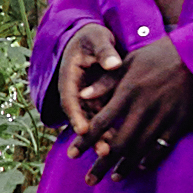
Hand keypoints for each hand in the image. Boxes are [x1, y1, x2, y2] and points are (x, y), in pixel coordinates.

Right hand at [48, 19, 120, 149]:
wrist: (92, 39)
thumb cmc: (92, 37)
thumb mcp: (96, 39)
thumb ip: (104, 51)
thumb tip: (114, 64)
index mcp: (69, 77)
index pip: (69, 100)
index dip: (76, 117)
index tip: (83, 130)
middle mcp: (75, 92)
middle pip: (81, 118)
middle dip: (91, 136)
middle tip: (103, 151)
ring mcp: (87, 99)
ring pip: (93, 122)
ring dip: (102, 138)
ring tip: (113, 154)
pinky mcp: (99, 101)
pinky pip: (103, 119)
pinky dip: (111, 130)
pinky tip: (123, 144)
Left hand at [78, 36, 192, 173]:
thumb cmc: (162, 55)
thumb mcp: (131, 60)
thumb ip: (106, 81)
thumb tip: (82, 96)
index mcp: (128, 92)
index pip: (99, 122)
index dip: (84, 141)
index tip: (72, 154)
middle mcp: (143, 109)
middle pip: (117, 144)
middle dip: (101, 164)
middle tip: (89, 180)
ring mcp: (162, 118)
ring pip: (139, 149)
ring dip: (124, 166)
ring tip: (114, 178)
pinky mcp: (179, 123)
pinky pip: (162, 147)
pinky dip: (150, 159)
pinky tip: (141, 166)